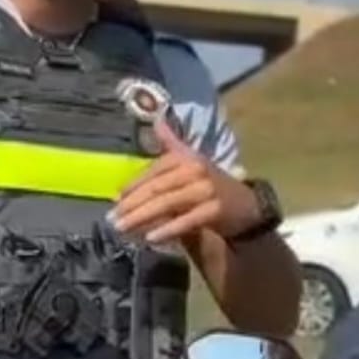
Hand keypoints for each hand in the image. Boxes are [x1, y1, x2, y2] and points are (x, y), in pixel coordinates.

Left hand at [111, 119, 261, 245]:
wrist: (247, 204)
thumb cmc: (211, 183)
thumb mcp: (192, 160)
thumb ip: (171, 143)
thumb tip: (157, 121)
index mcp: (185, 157)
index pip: (152, 171)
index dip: (132, 186)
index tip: (115, 201)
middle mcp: (195, 170)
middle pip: (156, 188)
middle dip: (131, 204)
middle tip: (112, 220)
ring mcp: (206, 190)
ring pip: (166, 204)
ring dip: (142, 217)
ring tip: (123, 229)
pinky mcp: (215, 210)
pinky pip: (186, 220)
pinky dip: (167, 229)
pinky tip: (151, 237)